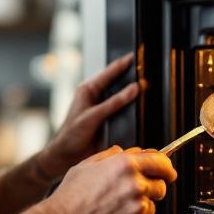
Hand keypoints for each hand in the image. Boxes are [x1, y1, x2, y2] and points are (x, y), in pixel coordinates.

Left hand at [38, 54, 139, 178]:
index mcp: (88, 90)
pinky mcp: (108, 121)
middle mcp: (96, 97)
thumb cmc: (70, 135)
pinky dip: (131, 109)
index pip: (109, 72)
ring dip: (132, 94)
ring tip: (147, 87)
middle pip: (117, 82)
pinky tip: (140, 109)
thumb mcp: (93, 116)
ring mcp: (103, 109)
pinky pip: (123, 111)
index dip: (123, 63)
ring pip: (121, 97)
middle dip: (131, 76)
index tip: (137, 56)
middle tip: (147, 71)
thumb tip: (133, 89)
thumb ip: (113, 103)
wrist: (66, 156)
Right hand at [44, 146, 176, 213]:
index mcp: (125, 165)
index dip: (166, 167)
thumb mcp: (86, 164)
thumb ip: (111, 155)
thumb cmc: (69, 198)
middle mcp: (135, 185)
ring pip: (151, 207)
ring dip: (139, 208)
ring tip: (114, 210)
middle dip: (151, 188)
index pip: (162, 162)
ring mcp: (137, 208)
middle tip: (130, 194)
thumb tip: (125, 152)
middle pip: (161, 186)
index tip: (167, 172)